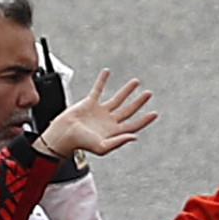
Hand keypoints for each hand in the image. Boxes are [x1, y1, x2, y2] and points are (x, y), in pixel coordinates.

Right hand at [39, 69, 155, 157]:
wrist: (64, 135)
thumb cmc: (81, 143)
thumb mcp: (102, 147)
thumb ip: (118, 142)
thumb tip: (134, 137)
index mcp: (113, 132)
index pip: (133, 125)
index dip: (144, 120)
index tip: (155, 113)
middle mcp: (109, 121)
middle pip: (128, 110)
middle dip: (139, 102)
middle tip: (149, 93)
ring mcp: (100, 111)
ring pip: (117, 99)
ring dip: (127, 90)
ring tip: (136, 82)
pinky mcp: (89, 103)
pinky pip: (98, 89)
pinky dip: (102, 80)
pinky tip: (107, 72)